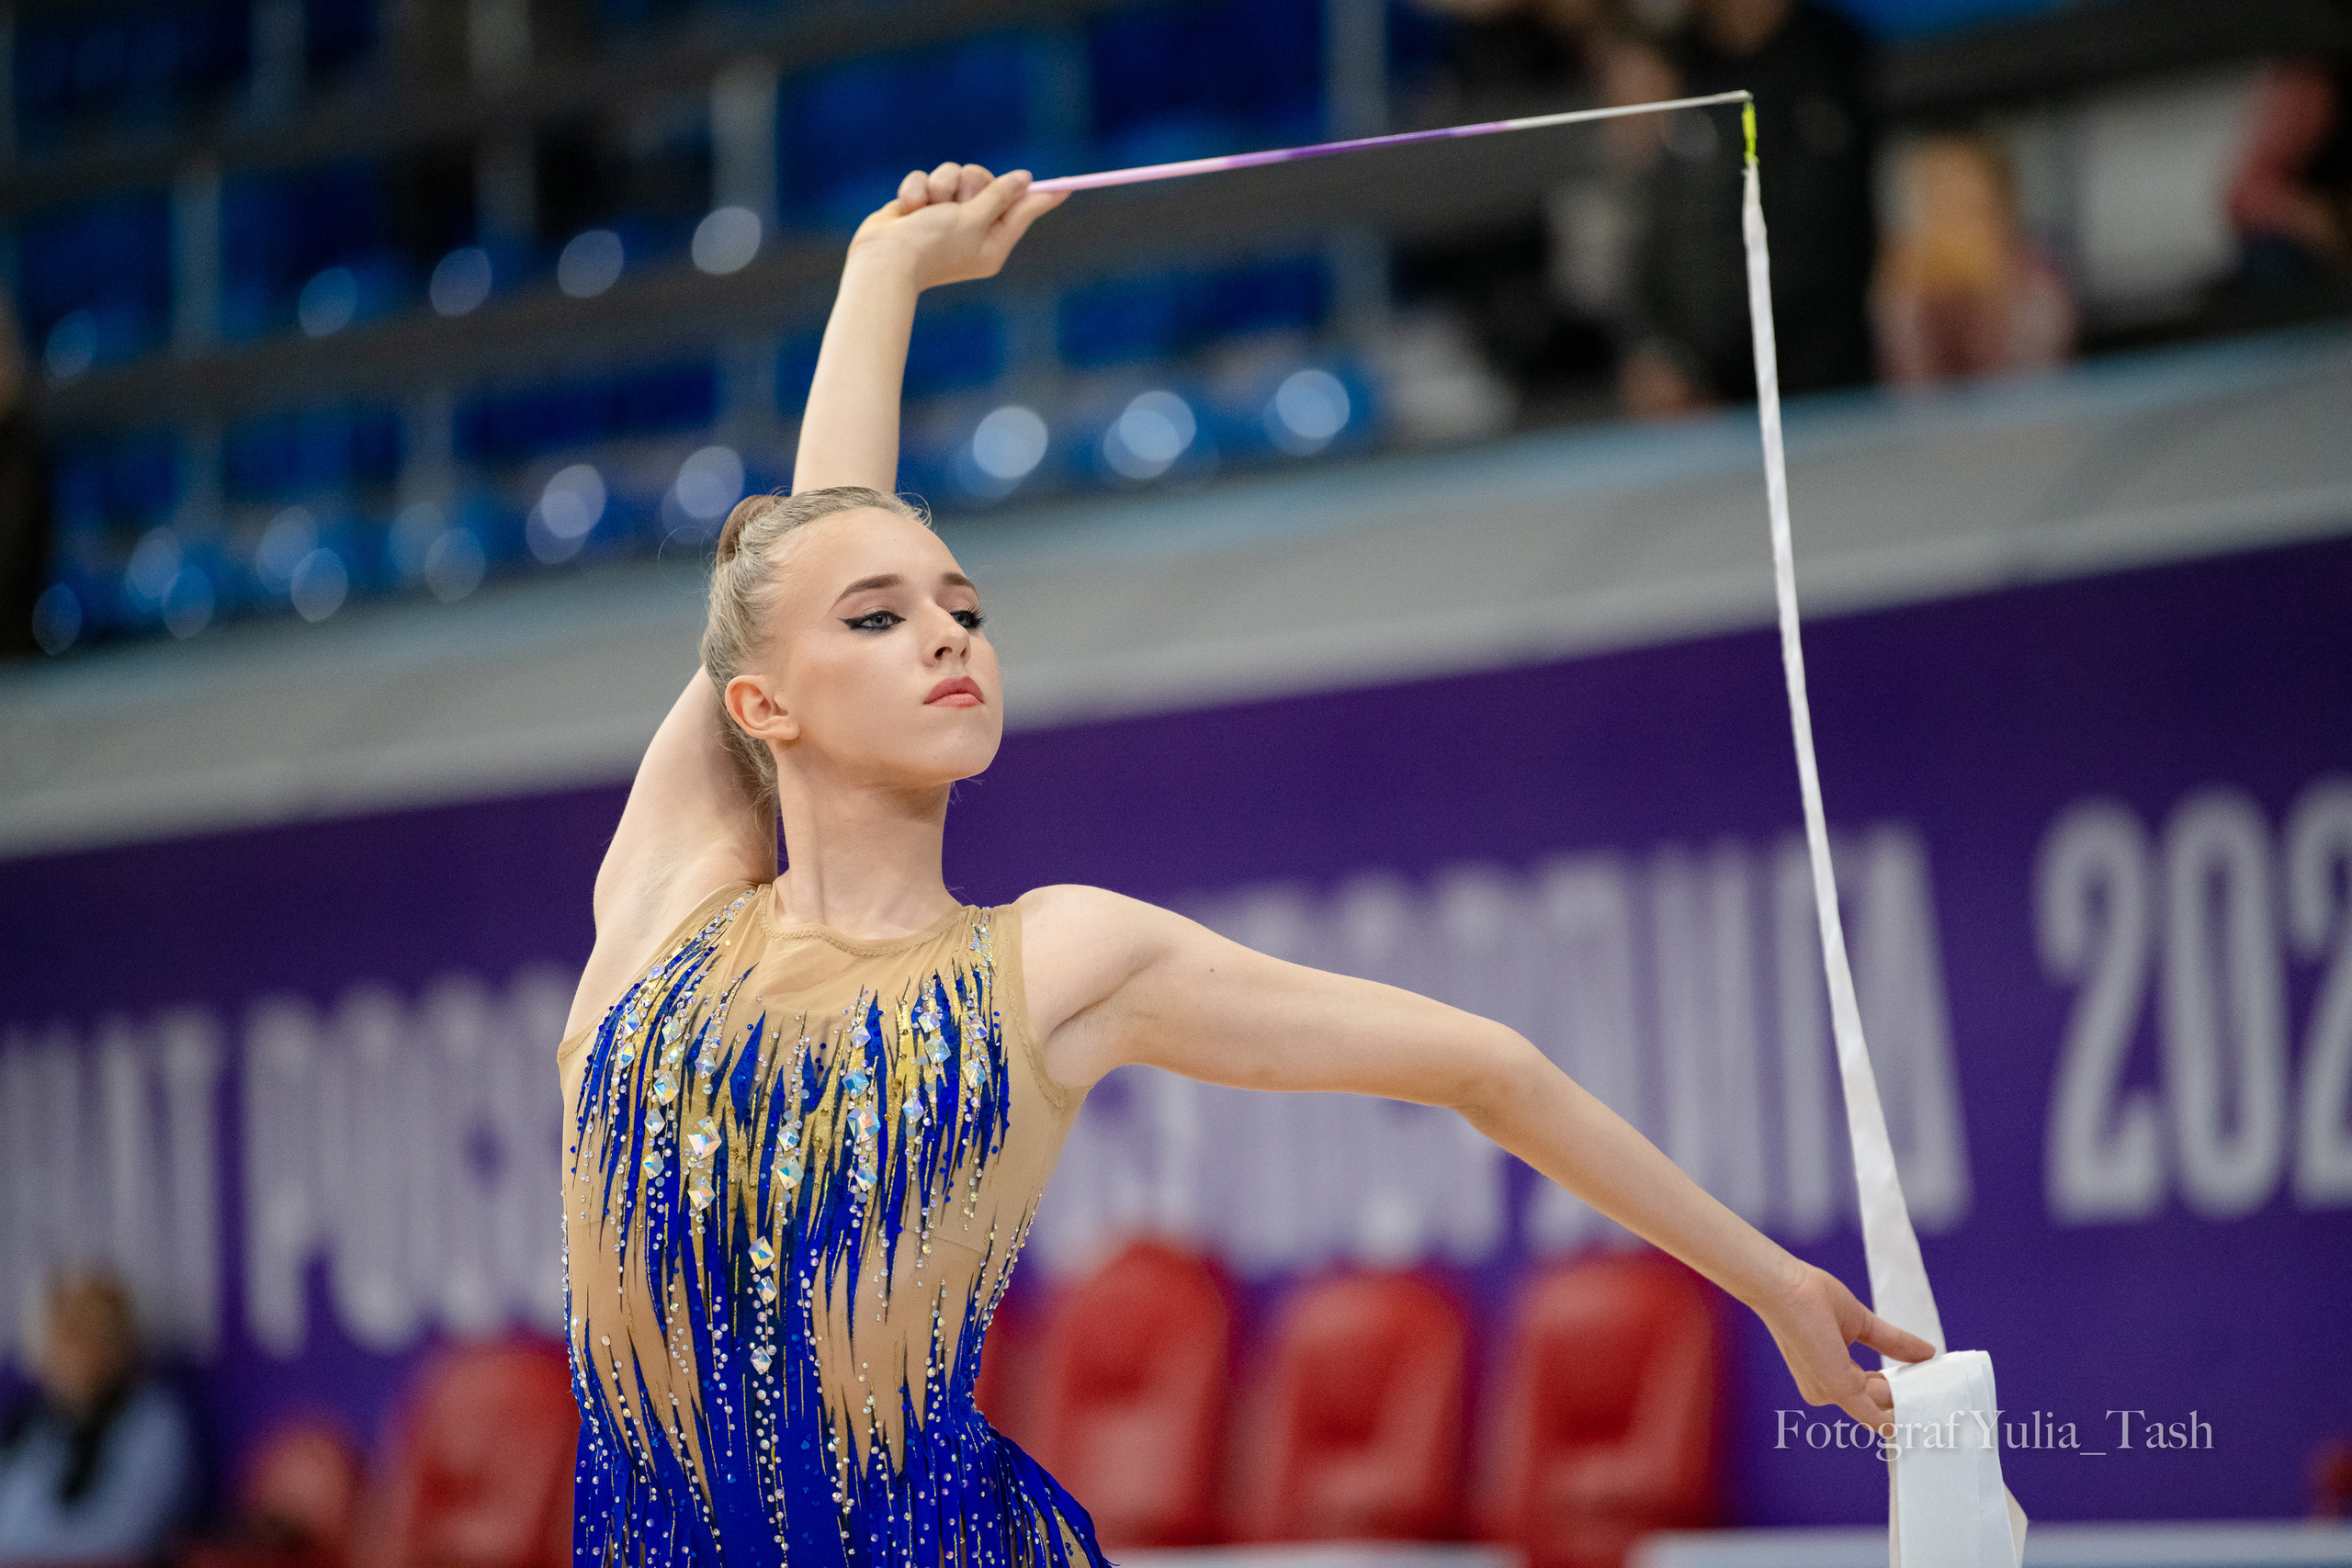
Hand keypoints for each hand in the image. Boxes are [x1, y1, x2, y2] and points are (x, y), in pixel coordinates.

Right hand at [846, 162, 1065, 292]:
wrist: (882, 259)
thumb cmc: (933, 245)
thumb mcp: (974, 218)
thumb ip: (1000, 196)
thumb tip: (1025, 178)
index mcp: (993, 242)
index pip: (1025, 212)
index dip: (1043, 196)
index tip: (1067, 186)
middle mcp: (973, 230)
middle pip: (987, 183)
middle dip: (971, 182)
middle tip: (960, 198)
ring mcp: (945, 218)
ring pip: (955, 175)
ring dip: (940, 185)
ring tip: (927, 207)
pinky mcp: (921, 207)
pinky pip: (928, 179)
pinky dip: (917, 191)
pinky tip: (908, 210)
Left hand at [1756, 1261, 1935, 1431]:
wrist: (1785, 1286)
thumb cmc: (1810, 1296)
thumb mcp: (1861, 1324)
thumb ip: (1893, 1342)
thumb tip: (1928, 1353)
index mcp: (1828, 1377)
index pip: (1871, 1394)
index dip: (1900, 1393)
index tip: (1927, 1390)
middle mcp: (1825, 1391)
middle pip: (1880, 1404)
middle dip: (1910, 1399)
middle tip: (1942, 1393)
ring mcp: (1830, 1393)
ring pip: (1884, 1406)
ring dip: (1910, 1399)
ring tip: (1937, 1387)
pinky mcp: (1839, 1388)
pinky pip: (1878, 1414)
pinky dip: (1902, 1415)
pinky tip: (1922, 1413)